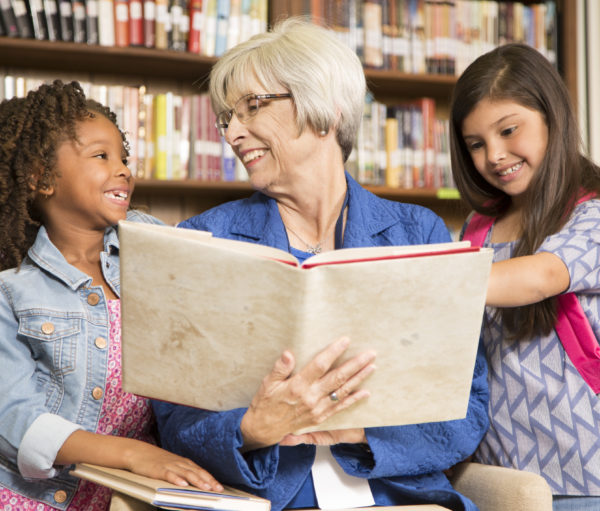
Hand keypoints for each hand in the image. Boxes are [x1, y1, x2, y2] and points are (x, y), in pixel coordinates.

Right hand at [123, 440, 223, 491]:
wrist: (139, 452)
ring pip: (186, 473)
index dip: (211, 479)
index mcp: (184, 463)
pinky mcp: (159, 470)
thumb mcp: (173, 466)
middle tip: (218, 490)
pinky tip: (183, 484)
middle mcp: (180, 463)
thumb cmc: (157, 461)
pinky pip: (169, 475)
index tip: (220, 488)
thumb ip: (184, 473)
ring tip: (206, 488)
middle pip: (197, 472)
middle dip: (209, 481)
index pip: (201, 471)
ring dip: (197, 481)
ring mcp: (170, 466)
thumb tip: (195, 484)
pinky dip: (177, 479)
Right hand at [240, 337, 375, 449]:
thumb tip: (288, 354)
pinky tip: (365, 392)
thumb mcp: (267, 383)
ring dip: (359, 379)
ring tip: (372, 367)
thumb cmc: (265, 404)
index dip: (334, 352)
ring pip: (342, 391)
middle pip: (338, 378)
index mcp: (298, 386)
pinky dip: (353, 399)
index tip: (346, 341)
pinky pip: (340, 408)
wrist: (263, 430)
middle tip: (370, 354)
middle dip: (356, 364)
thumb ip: (280, 368)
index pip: (320, 365)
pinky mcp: (320, 418)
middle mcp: (310, 397)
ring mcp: (317, 409)